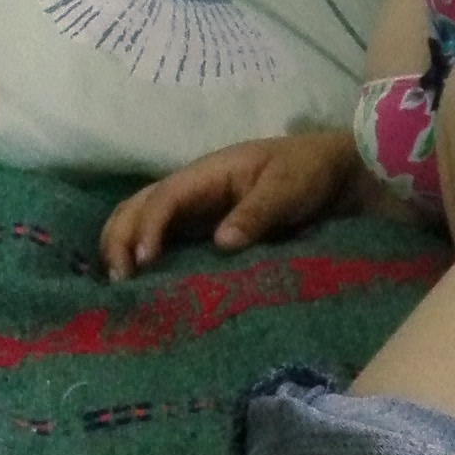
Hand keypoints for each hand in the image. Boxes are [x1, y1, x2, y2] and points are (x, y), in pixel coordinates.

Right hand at [98, 129, 363, 281]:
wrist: (337, 173)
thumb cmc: (311, 171)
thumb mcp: (288, 188)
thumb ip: (257, 212)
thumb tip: (221, 242)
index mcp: (208, 172)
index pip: (164, 198)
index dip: (148, 227)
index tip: (144, 262)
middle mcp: (194, 188)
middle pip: (139, 205)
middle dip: (120, 237)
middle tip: (118, 280)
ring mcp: (197, 207)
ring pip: (144, 219)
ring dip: (124, 244)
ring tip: (120, 283)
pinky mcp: (206, 226)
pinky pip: (167, 237)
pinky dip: (146, 253)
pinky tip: (144, 283)